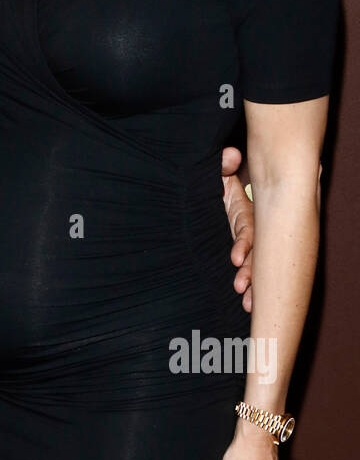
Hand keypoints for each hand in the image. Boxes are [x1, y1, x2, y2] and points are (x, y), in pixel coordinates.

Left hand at [221, 145, 252, 312]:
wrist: (203, 192)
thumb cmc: (215, 182)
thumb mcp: (216, 173)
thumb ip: (222, 165)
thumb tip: (230, 155)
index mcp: (246, 213)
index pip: (249, 230)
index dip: (244, 244)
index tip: (235, 258)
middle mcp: (250, 231)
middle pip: (257, 254)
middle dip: (252, 272)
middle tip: (243, 288)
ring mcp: (246, 244)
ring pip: (255, 266)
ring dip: (252, 284)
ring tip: (246, 302)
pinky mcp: (239, 253)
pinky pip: (247, 270)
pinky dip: (250, 286)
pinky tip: (246, 304)